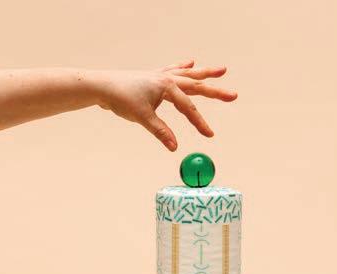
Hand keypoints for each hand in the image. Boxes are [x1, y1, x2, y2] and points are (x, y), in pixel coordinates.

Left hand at [94, 60, 236, 150]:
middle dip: (216, 92)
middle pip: (196, 86)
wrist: (103, 86)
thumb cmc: (121, 99)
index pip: (188, 108)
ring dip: (205, 73)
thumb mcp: (143, 118)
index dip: (200, 123)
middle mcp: (167, 79)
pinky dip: (183, 67)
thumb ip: (161, 132)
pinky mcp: (154, 77)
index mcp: (166, 87)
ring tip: (221, 70)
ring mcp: (161, 76)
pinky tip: (191, 62)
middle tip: (233, 95)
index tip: (210, 135)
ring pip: (188, 75)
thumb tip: (175, 148)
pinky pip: (173, 71)